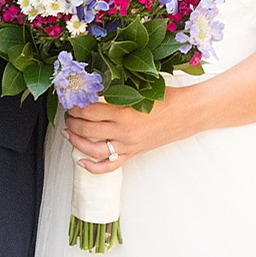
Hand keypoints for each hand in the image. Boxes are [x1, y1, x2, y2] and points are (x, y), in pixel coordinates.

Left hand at [63, 97, 185, 174]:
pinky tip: (81, 160)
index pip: (89, 112)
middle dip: (72, 121)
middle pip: (87, 130)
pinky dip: (93, 167)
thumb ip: (118, 91)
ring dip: (76, 141)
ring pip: (93, 150)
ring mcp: (128, 146)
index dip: (76, 106)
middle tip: (68, 114)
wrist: (187, 114)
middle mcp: (124, 132)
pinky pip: (109, 166)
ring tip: (69, 132)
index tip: (71, 101)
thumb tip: (95, 89)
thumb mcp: (141, 90)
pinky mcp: (132, 153)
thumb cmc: (167, 99)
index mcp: (125, 113)